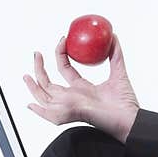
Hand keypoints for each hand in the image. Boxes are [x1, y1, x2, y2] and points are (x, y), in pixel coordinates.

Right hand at [23, 34, 139, 141]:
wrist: (130, 121)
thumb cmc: (126, 104)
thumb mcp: (119, 73)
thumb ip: (116, 54)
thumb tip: (114, 36)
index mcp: (83, 88)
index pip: (65, 70)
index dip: (61, 54)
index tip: (62, 40)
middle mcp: (73, 98)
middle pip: (49, 83)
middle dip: (39, 69)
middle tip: (36, 54)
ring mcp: (69, 107)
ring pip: (44, 96)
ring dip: (33, 86)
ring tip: (27, 74)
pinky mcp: (70, 114)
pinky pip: (49, 114)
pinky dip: (39, 111)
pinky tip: (30, 104)